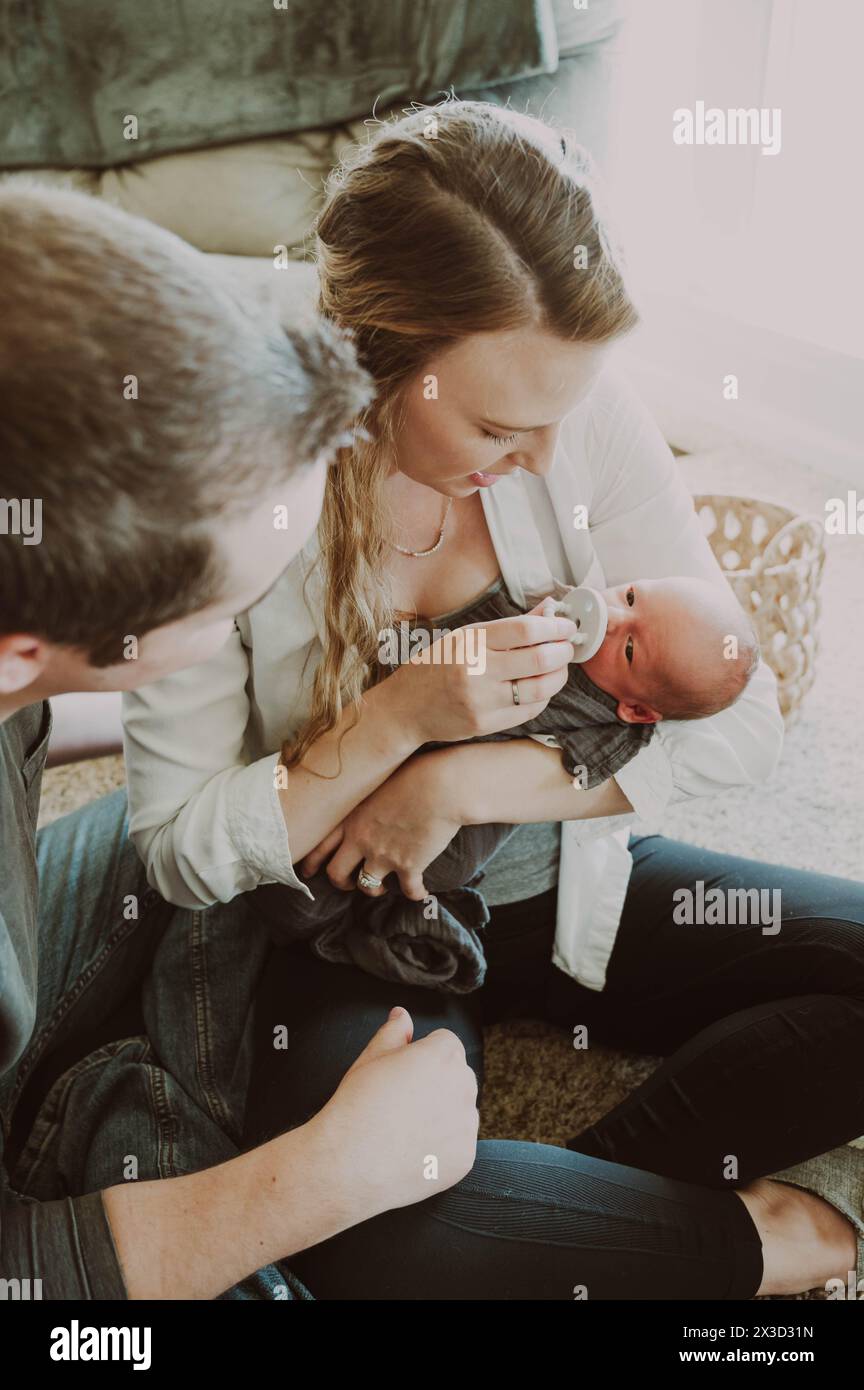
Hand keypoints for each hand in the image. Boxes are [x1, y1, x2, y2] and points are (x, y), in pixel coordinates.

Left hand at [297, 750, 457, 898]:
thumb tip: (365, 804)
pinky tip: (420, 892)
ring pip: (367, 887)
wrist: (441, 787)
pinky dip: (414, 894)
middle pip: (336, 874)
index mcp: (351, 819)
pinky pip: (408, 891)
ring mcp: (384, 856)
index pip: (319, 846)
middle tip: (350, 883)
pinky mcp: (409, 866)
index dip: (311, 863)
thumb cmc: (412, 775)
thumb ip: (364, 800)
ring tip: (383, 886)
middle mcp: (362, 840)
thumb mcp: (376, 784)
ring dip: (374, 890)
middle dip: (341, 883)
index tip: (308, 872)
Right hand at [306, 1006, 478, 1218]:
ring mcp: (466, 1124)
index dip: (423, 1056)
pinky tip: (414, 1151)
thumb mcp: (370, 1058)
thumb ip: (393, 1032)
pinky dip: (443, 1148)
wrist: (349, 1165)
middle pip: (458, 1075)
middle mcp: (463, 1086)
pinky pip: (460, 1144)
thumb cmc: (356, 1107)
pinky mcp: (465, 1156)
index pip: (446, 1043)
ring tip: (407, 1128)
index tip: (404, 1073)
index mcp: (442, 1055)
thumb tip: (402, 1015)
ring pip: (461, 1110)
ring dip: (444, 1114)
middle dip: (438, 1082)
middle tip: (403, 1101)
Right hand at [385, 597, 579, 744]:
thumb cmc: (435, 666)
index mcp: (470, 641)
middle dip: (564, 651)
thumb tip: (550, 609)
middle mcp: (475, 670)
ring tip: (558, 667)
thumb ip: (509, 626)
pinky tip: (541, 687)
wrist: (405, 708)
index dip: (555, 626)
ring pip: (540, 688)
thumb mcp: (465, 637)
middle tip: (568, 646)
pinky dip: (543, 697)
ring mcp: (480, 700)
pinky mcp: (485, 724)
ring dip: (559, 676)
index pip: (526, 629)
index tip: (568, 626)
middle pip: (540, 658)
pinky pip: (529, 710)